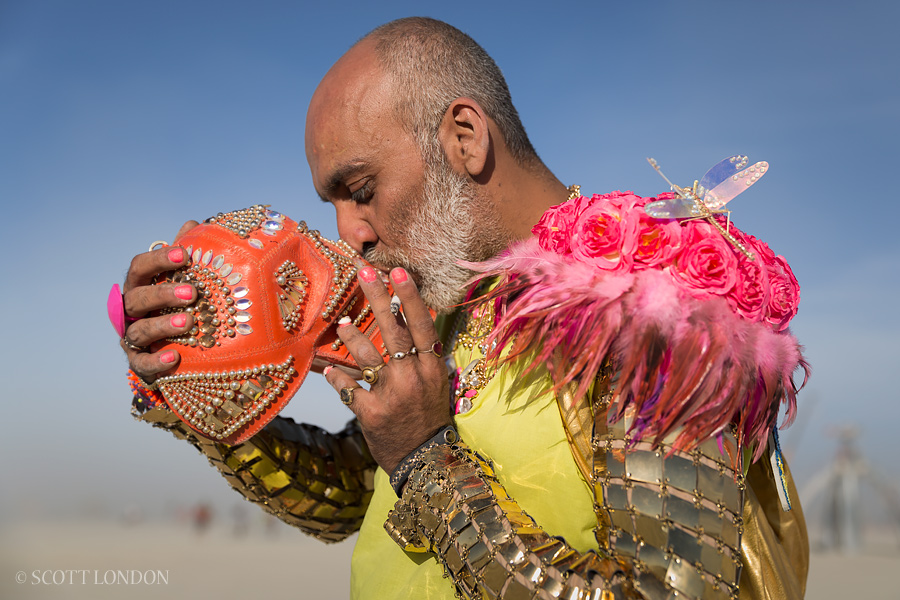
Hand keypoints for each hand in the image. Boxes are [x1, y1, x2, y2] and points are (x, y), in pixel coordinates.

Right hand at [120, 220, 199, 380]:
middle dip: (163, 293)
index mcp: (140, 286)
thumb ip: (184, 255)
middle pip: (138, 298)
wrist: (173, 349)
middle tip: (192, 293)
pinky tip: (174, 357)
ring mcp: (132, 337)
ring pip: (139, 330)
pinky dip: (156, 361)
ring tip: (188, 323)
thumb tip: (193, 223)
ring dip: (162, 326)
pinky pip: (142, 364)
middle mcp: (131, 310)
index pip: (140, 267)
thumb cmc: (177, 306)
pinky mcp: (138, 363)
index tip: (184, 254)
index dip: (159, 259)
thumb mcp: (181, 279)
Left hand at [324, 266, 451, 472]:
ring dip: (351, 337)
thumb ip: (424, 356)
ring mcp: (392, 394)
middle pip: (394, 330)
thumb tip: (410, 323)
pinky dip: (337, 378)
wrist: (426, 460)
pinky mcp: (372, 413)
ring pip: (367, 356)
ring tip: (342, 325)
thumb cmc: (430, 417)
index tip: (398, 271)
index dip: (410, 296)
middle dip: (378, 297)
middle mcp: (413, 376)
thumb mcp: (436, 384)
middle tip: (363, 270)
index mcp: (431, 367)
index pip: (423, 324)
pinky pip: (348, 388)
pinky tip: (329, 370)